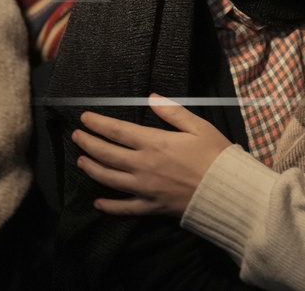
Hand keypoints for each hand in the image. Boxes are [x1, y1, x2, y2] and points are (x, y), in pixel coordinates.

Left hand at [71, 94, 233, 217]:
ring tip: (81, 161)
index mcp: (154, 143)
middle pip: (106, 154)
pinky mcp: (151, 207)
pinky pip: (123, 208)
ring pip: (108, 179)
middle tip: (77, 135)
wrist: (228, 191)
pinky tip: (97, 203)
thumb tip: (151, 96)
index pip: (117, 131)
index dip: (97, 123)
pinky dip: (108, 206)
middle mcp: (143, 166)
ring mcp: (144, 189)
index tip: (84, 118)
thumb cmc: (216, 155)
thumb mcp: (198, 126)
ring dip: (91, 168)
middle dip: (88, 143)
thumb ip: (172, 111)